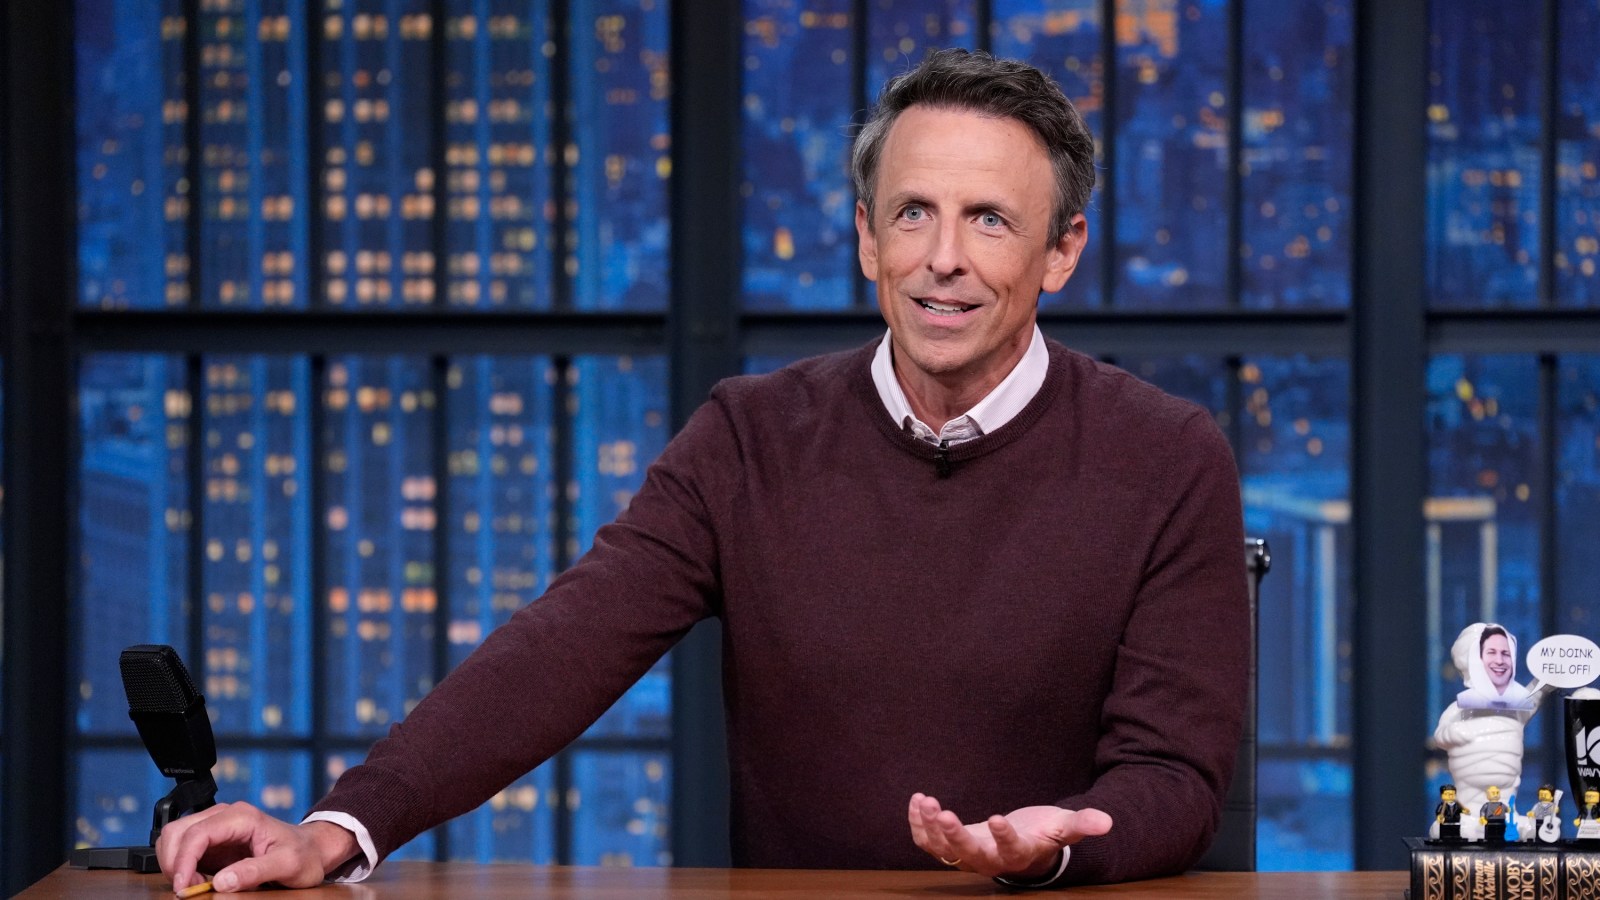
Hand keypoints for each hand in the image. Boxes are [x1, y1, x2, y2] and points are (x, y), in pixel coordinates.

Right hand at [155, 801, 357, 892]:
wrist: (312, 850)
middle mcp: (225, 817)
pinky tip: (196, 880)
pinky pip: (183, 848)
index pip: (198, 832)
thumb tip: (222, 882)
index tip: (183, 886)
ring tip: (193, 884)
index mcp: (242, 817)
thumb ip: (256, 871)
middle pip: (178, 831)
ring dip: (175, 862)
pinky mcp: (213, 841)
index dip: (183, 859)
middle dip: (175, 861)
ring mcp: (217, 827)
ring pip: (175, 837)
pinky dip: (181, 865)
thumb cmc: (304, 854)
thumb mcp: (288, 865)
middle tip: (188, 888)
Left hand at [907, 793, 1112, 880]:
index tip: (997, 818)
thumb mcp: (1063, 828)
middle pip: (969, 855)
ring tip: (926, 801)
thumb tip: (1108, 821)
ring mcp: (966, 856)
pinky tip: (918, 801)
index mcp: (1018, 855)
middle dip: (954, 835)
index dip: (1004, 837)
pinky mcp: (950, 848)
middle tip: (944, 813)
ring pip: (943, 850)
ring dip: (931, 827)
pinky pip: (928, 843)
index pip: (1011, 850)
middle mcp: (989, 860)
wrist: (1021, 846)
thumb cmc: (1044, 835)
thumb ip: (1081, 824)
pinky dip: (919, 824)